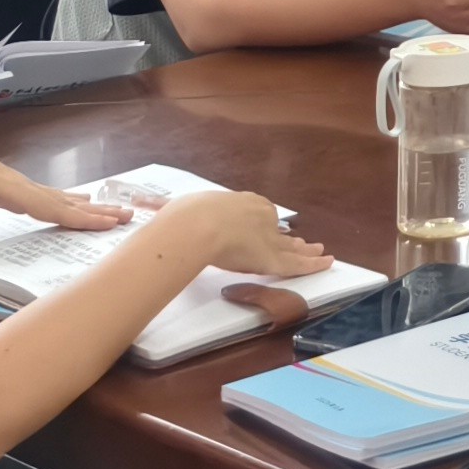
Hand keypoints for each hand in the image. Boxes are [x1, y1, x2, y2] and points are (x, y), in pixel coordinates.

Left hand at [0, 131, 130, 255]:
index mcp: (11, 189)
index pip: (52, 208)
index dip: (80, 218)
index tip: (108, 224)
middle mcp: (21, 185)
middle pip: (65, 201)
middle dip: (97, 211)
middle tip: (128, 216)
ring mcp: (19, 183)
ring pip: (60, 197)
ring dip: (87, 206)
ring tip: (115, 210)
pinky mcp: (12, 185)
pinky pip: (48, 195)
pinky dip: (68, 200)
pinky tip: (79, 200)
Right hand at [175, 186, 332, 282]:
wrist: (198, 224)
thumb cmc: (185, 215)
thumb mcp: (177, 209)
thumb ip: (168, 212)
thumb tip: (140, 205)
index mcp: (240, 203)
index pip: (255, 216)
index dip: (260, 226)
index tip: (262, 231)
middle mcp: (259, 216)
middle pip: (276, 229)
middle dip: (286, 236)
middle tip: (299, 240)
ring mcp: (268, 237)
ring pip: (290, 245)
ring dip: (305, 249)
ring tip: (318, 250)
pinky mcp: (274, 258)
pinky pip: (297, 264)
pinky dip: (314, 264)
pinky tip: (329, 263)